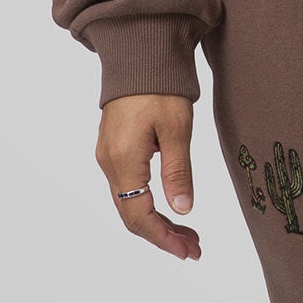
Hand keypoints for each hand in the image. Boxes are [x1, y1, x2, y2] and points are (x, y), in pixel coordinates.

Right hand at [96, 94, 202, 259]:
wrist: (139, 51)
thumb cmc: (160, 85)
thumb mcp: (177, 128)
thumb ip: (178, 171)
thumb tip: (183, 211)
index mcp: (123, 160)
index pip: (139, 216)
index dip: (163, 239)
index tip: (188, 251)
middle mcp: (109, 162)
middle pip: (131, 215)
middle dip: (163, 235)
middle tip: (194, 247)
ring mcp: (109, 155)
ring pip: (130, 203)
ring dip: (157, 221)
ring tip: (188, 232)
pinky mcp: (114, 148)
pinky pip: (128, 187)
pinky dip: (148, 203)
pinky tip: (169, 206)